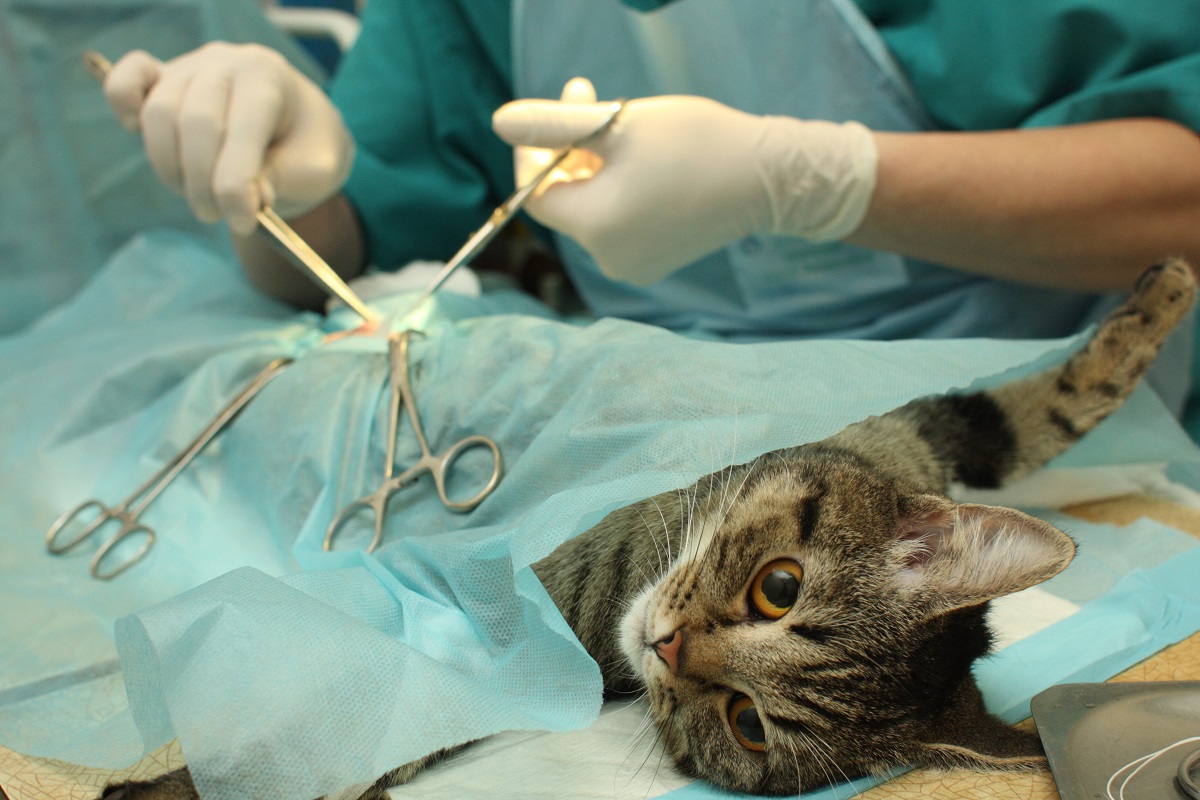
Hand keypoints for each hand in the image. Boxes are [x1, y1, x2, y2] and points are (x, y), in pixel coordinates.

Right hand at [103, 42, 353, 235]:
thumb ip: (283, 179)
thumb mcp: (315, 169)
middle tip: (219, 217)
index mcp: (268, 76)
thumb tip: (247, 196)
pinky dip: (122, 105)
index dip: (236, 185)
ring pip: (158, 116)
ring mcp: (188, 67)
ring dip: (173, 169)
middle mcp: (225, 63)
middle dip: (205, 185)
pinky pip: (125, 82)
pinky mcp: (160, 80)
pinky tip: (136, 131)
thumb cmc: (307, 148)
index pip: (242, 129)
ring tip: (201, 198)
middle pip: (196, 123)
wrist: (298, 130)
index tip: (244, 223)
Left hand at [492, 78, 877, 285]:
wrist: (769, 179)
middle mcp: (608, 259)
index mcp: (594, 228)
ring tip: (626, 128)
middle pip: (567, 201)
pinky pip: (621, 224)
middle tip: (591, 94)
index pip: (537, 193)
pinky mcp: (657, 262)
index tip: (562, 106)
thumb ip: (553, 125)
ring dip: (597, 166)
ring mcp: (634, 266)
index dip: (538, 150)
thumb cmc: (695, 145)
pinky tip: (647, 162)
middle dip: (572, 148)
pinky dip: (622, 191)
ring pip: (594, 209)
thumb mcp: (616, 124)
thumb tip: (499, 121)